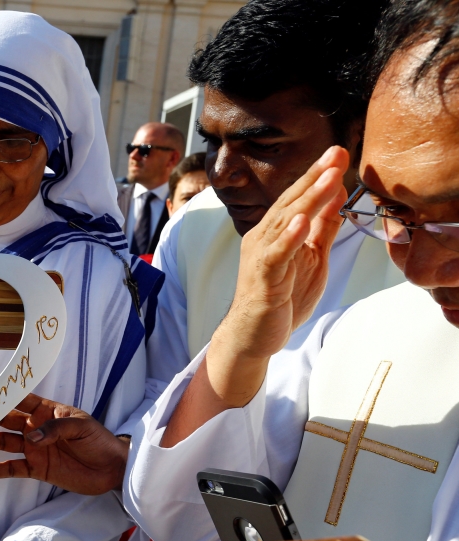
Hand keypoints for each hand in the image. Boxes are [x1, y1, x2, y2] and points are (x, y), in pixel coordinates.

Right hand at [0, 385, 129, 495]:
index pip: (22, 399)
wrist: (111, 469)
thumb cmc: (99, 440)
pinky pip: (12, 469)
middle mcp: (36, 428)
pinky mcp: (36, 469)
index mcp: (47, 411)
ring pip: (4, 443)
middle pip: (7, 421)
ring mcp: (34, 449)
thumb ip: (56, 428)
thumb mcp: (82, 426)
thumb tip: (32, 437)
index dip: (3, 394)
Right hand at [162, 146, 348, 446]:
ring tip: (327, 178)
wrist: (253, 335)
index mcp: (276, 232)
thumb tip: (338, 199)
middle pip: (291, 202)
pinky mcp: (261, 277)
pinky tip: (301, 221)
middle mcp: (264, 237)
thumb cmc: (279, 298)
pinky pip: (275, 254)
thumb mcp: (310, 259)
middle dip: (314, 177)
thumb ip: (322, 230)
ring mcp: (261, 256)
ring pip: (285, 222)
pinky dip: (288, 237)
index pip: (298, 198)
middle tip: (335, 154)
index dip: (318, 176)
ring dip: (307, 199)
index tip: (339, 154)